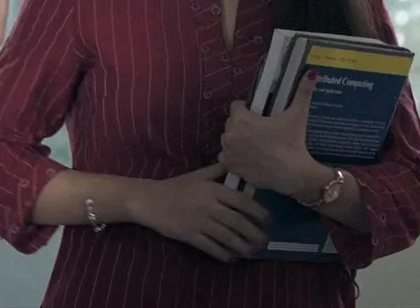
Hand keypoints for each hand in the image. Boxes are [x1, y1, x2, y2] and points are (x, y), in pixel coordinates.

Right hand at [126, 163, 270, 261]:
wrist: (150, 200)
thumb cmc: (176, 187)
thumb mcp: (198, 175)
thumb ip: (217, 171)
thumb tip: (236, 163)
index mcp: (213, 190)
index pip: (241, 202)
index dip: (258, 212)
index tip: (268, 220)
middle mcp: (209, 206)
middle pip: (237, 222)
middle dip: (254, 234)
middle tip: (264, 242)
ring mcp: (199, 222)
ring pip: (226, 237)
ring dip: (242, 246)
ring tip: (252, 252)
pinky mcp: (189, 236)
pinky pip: (211, 247)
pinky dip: (224, 254)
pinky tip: (232, 258)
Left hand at [220, 71, 327, 197]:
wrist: (293, 174)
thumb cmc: (292, 142)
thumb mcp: (297, 115)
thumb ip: (302, 92)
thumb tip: (312, 72)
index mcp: (241, 118)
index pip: (236, 106)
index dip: (247, 109)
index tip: (259, 116)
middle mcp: (229, 134)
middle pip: (232, 123)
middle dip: (243, 125)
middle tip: (260, 132)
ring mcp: (228, 151)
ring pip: (229, 140)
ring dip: (238, 140)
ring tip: (256, 146)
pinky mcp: (230, 167)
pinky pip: (226, 157)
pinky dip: (235, 157)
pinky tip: (250, 158)